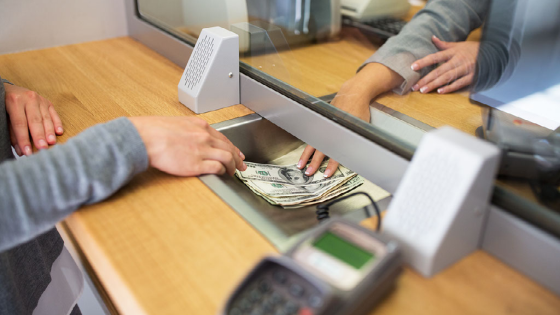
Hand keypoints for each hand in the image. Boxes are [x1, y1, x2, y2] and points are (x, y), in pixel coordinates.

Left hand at [4, 84, 63, 155]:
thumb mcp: (6, 117)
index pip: (20, 124)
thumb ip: (13, 134)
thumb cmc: (6, 106)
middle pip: (35, 121)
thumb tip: (20, 151)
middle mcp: (29, 98)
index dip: (23, 139)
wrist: (9, 89)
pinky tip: (59, 132)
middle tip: (42, 148)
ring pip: (46, 118)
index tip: (27, 152)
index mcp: (15, 101)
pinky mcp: (48, 102)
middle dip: (39, 136)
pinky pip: (54, 114)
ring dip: (49, 131)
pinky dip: (57, 123)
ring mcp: (40, 99)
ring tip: (51, 142)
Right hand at [129, 116, 246, 176]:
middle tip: (241, 165)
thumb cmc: (154, 131)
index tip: (237, 153)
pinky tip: (221, 174)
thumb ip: (190, 130)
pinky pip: (217, 168)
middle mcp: (204, 137)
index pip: (223, 138)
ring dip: (233, 166)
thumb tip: (195, 137)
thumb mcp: (178, 123)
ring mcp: (201, 150)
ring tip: (233, 173)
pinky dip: (222, 171)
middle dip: (238, 158)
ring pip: (227, 158)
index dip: (233, 147)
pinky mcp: (196, 164)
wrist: (145, 138)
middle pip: (229, 148)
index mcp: (200, 126)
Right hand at [297, 63, 402, 176]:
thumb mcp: (362, 127)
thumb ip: (357, 141)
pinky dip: (308, 145)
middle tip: (309, 174)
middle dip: (314, 163)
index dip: (331, 165)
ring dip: (306, 156)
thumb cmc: (360, 110)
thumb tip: (359, 157)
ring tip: (301, 165)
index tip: (327, 174)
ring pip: (313, 144)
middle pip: (320, 150)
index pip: (335, 153)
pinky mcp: (321, 123)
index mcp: (340, 133)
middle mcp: (330, 130)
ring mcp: (324, 126)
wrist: (354, 93)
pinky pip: (313, 137)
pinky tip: (304, 153)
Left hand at [411, 36, 479, 93]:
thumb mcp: (458, 45)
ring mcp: (465, 69)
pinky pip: (459, 83)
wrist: (493, 53)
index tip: (413, 67)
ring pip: (447, 77)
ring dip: (434, 84)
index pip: (435, 56)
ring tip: (423, 90)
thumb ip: (444, 44)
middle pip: (439, 70)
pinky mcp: (472, 76)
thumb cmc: (472, 50)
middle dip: (426, 79)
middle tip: (415, 86)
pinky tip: (440, 91)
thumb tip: (432, 38)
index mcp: (453, 52)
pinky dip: (450, 87)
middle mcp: (458, 60)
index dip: (424, 62)